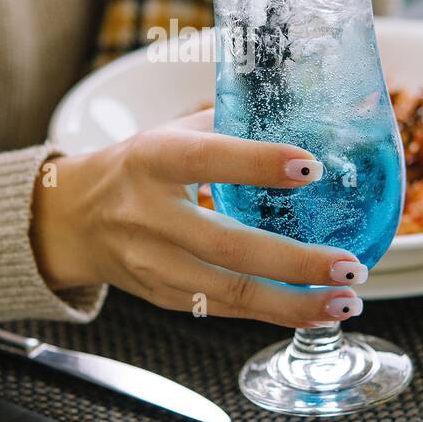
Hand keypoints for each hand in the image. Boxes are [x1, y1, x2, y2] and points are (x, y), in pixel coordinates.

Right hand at [31, 110, 366, 327]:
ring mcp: (153, 263)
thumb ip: (231, 125)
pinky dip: (273, 313)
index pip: (208, 158)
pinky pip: (224, 310)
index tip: (312, 167)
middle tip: (349, 263)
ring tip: (345, 300)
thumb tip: (308, 108)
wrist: (73, 219)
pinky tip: (313, 310)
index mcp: (153, 159)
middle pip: (226, 245)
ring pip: (229, 291)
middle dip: (295, 262)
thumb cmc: (139, 167)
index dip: (258, 163)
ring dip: (293, 303)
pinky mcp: (162, 297)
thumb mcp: (172, 134)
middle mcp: (149, 214)